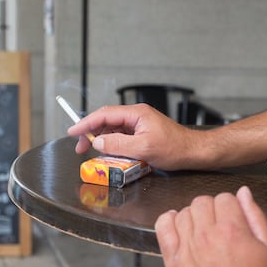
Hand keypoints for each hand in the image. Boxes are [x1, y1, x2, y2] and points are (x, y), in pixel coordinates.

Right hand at [68, 103, 207, 169]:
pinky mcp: (141, 133)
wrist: (193, 152)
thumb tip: (99, 142)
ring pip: (112, 129)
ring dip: (101, 140)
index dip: (86, 123)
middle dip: (91, 133)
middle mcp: (136, 116)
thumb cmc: (174, 148)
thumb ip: (119, 144)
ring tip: (92, 152)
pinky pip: (121, 136)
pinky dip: (112, 144)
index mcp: (136, 114)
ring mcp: (139, 124)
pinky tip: (108, 153)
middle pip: (106, 120)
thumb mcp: (144, 148)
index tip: (73, 131)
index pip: (104, 115)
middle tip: (81, 148)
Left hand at [155, 186, 266, 266]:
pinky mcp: (171, 258)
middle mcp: (206, 234)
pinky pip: (162, 225)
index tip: (232, 217)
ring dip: (193, 216)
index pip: (224, 197)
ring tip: (202, 231)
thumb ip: (256, 217)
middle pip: (202, 201)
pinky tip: (179, 226)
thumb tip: (244, 192)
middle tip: (219, 226)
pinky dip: (168, 220)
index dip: (230, 207)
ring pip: (183, 211)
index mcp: (232, 230)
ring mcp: (186, 245)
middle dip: (212, 209)